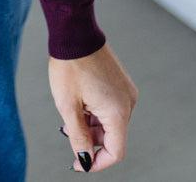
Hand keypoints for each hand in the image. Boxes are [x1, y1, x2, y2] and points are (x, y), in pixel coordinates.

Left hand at [50, 41, 137, 171]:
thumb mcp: (68, 106)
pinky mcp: (121, 83)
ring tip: (72, 111)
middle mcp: (128, 102)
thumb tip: (85, 160)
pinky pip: (112, 107)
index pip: (115, 151)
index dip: (97, 162)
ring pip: (111, 122)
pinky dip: (97, 111)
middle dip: (91, 138)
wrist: (75, 32)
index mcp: (118, 111)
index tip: (79, 163)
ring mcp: (126, 91)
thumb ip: (79, 137)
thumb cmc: (70, 66)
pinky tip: (81, 101)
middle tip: (67, 129)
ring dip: (92, 124)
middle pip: (113, 136)